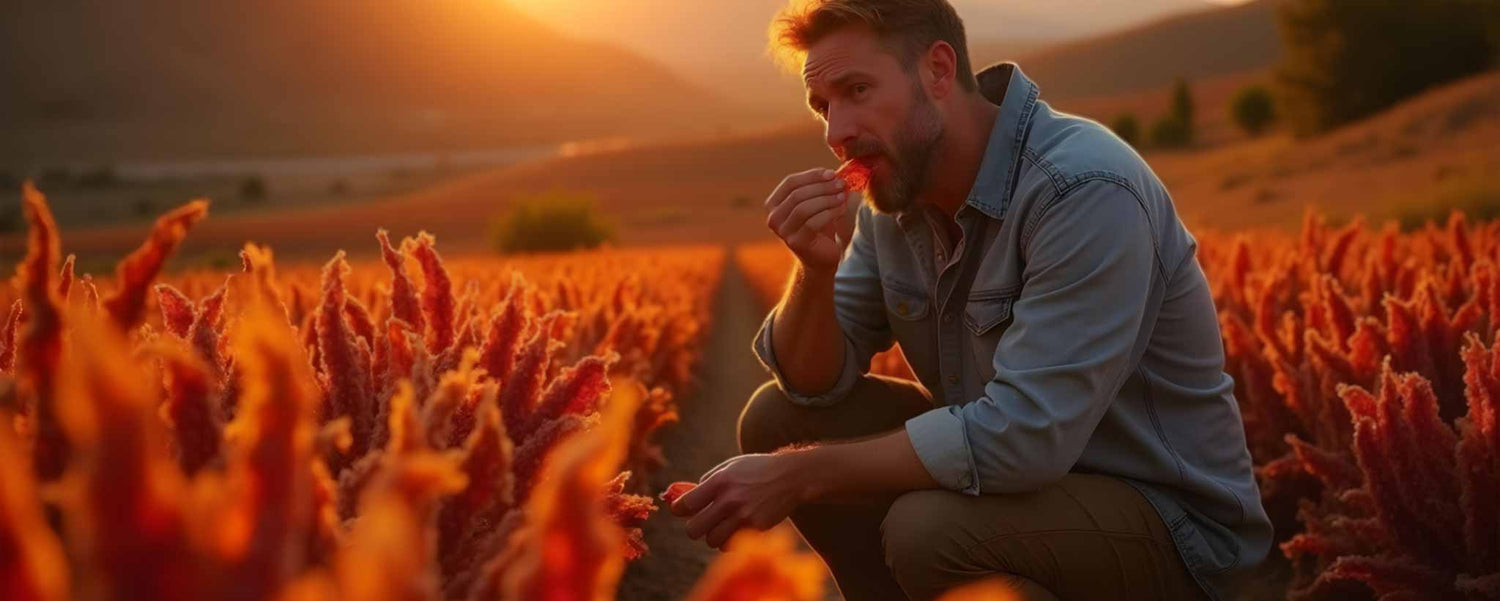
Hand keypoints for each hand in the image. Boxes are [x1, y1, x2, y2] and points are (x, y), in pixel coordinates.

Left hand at [669, 453, 807, 549]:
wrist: (791, 477)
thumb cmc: (756, 470)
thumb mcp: (730, 467)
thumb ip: (708, 482)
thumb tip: (685, 500)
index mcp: (720, 481)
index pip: (686, 504)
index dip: (678, 509)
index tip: (682, 510)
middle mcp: (730, 500)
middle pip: (694, 529)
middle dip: (694, 528)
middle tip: (702, 523)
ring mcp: (744, 516)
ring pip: (712, 541)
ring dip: (713, 536)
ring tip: (722, 526)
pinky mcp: (757, 528)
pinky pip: (732, 544)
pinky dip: (730, 540)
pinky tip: (736, 529)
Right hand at [764, 168, 851, 274]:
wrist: (821, 257)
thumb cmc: (819, 227)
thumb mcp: (817, 203)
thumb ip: (822, 187)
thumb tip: (838, 173)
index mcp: (774, 204)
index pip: (790, 183)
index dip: (811, 176)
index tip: (831, 173)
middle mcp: (773, 218)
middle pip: (797, 194)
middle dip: (822, 187)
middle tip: (841, 183)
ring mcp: (783, 232)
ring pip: (804, 208)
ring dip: (826, 199)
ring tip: (842, 195)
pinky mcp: (796, 242)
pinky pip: (813, 222)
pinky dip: (830, 212)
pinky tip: (842, 209)